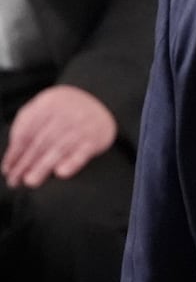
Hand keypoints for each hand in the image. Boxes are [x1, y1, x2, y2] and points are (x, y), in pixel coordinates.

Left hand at [2, 86, 116, 187]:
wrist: (101, 101)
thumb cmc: (65, 109)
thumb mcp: (43, 105)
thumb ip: (26, 124)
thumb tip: (13, 153)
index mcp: (47, 105)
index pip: (26, 133)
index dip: (14, 153)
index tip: (7, 169)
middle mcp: (64, 115)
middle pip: (40, 143)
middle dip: (25, 163)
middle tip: (15, 180)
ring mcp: (81, 127)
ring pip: (58, 150)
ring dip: (42, 167)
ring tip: (30, 181)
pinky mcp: (95, 139)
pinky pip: (82, 153)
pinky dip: (72, 163)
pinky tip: (61, 173)